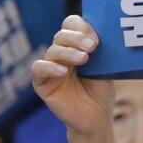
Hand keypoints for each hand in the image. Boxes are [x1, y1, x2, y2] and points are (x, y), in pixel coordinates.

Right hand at [32, 15, 113, 134]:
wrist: (96, 118)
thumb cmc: (100, 91)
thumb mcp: (104, 67)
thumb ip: (100, 51)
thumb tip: (102, 34)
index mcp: (75, 45)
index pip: (71, 24)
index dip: (82, 27)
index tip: (97, 39)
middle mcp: (61, 53)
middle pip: (61, 35)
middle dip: (77, 38)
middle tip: (92, 47)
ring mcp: (50, 67)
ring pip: (52, 50)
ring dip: (68, 52)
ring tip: (84, 60)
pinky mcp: (42, 84)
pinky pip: (39, 69)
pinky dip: (50, 67)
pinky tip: (63, 71)